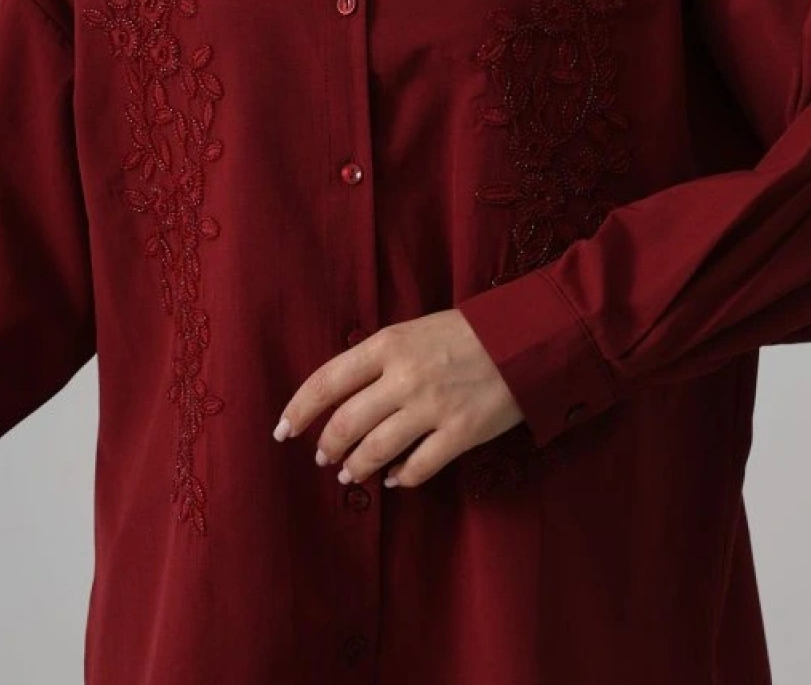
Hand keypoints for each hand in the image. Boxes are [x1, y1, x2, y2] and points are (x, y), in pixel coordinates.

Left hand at [272, 307, 524, 488]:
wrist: (528, 337)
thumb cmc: (468, 332)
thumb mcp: (415, 330)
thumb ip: (380, 359)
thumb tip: (347, 395)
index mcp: (388, 344)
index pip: (327, 381)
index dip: (298, 410)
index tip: (282, 430)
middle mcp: (404, 376)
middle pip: (346, 423)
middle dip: (327, 446)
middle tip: (322, 458)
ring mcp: (433, 407)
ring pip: (375, 451)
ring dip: (356, 467)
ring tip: (349, 473)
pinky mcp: (461, 433)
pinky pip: (418, 468)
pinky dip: (401, 478)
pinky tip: (395, 479)